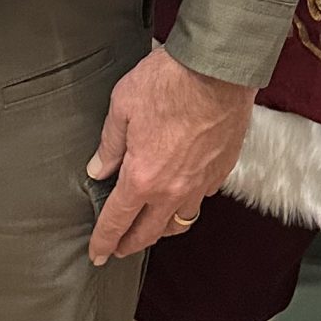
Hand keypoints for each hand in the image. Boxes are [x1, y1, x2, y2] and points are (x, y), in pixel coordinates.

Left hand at [86, 47, 254, 265]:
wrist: (218, 67)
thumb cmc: (170, 81)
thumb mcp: (123, 105)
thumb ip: (109, 143)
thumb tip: (98, 168)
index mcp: (142, 177)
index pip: (117, 221)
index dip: (104, 241)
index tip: (98, 253)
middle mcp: (172, 190)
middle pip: (149, 233)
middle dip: (130, 244)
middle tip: (119, 247)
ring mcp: (201, 182)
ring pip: (179, 221)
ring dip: (161, 228)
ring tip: (151, 225)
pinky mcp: (222, 169)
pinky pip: (203, 197)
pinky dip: (190, 200)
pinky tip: (184, 190)